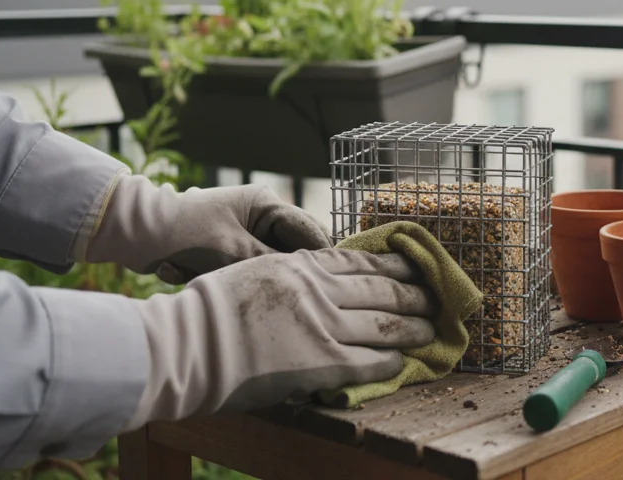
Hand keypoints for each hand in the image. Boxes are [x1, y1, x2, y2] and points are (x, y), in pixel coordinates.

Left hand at [82, 175, 332, 282]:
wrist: (131, 232)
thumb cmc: (183, 232)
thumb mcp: (231, 251)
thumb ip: (272, 265)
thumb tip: (308, 281)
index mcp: (267, 204)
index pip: (310, 232)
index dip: (321, 260)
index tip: (327, 287)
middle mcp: (262, 216)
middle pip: (292, 251)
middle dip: (282, 273)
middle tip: (279, 294)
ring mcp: (246, 233)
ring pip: (267, 265)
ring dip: (247, 278)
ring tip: (210, 277)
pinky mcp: (229, 251)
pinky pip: (243, 270)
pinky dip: (227, 279)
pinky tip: (188, 273)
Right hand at [125, 248, 435, 426]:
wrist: (187, 346)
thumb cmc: (209, 311)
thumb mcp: (255, 271)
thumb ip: (292, 273)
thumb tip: (318, 279)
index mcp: (303, 266)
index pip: (363, 260)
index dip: (396, 265)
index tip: (416, 267)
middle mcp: (320, 291)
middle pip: (384, 289)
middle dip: (415, 295)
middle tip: (435, 299)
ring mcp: (325, 327)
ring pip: (386, 324)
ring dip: (413, 328)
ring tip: (429, 330)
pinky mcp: (323, 363)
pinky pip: (370, 361)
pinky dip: (391, 361)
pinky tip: (402, 362)